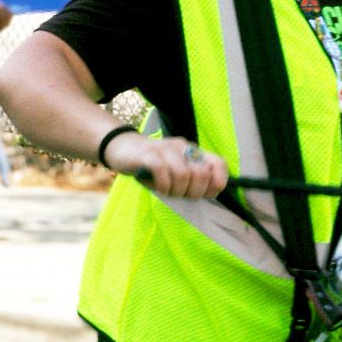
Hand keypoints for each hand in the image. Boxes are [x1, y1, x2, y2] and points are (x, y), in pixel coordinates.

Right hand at [110, 133, 227, 199]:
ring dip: (176, 191)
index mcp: (193, 151)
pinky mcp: (149, 154)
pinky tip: (158, 188)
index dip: (218, 182)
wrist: (122, 148)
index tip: (207, 195)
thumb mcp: (175, 169)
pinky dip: (163, 186)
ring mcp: (165, 149)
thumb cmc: (151, 165)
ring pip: (183, 175)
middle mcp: (182, 147)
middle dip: (193, 192)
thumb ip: (192, 178)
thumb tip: (210, 194)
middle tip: (180, 195)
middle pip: (201, 173)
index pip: (219, 163)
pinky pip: (162, 172)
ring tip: (167, 192)